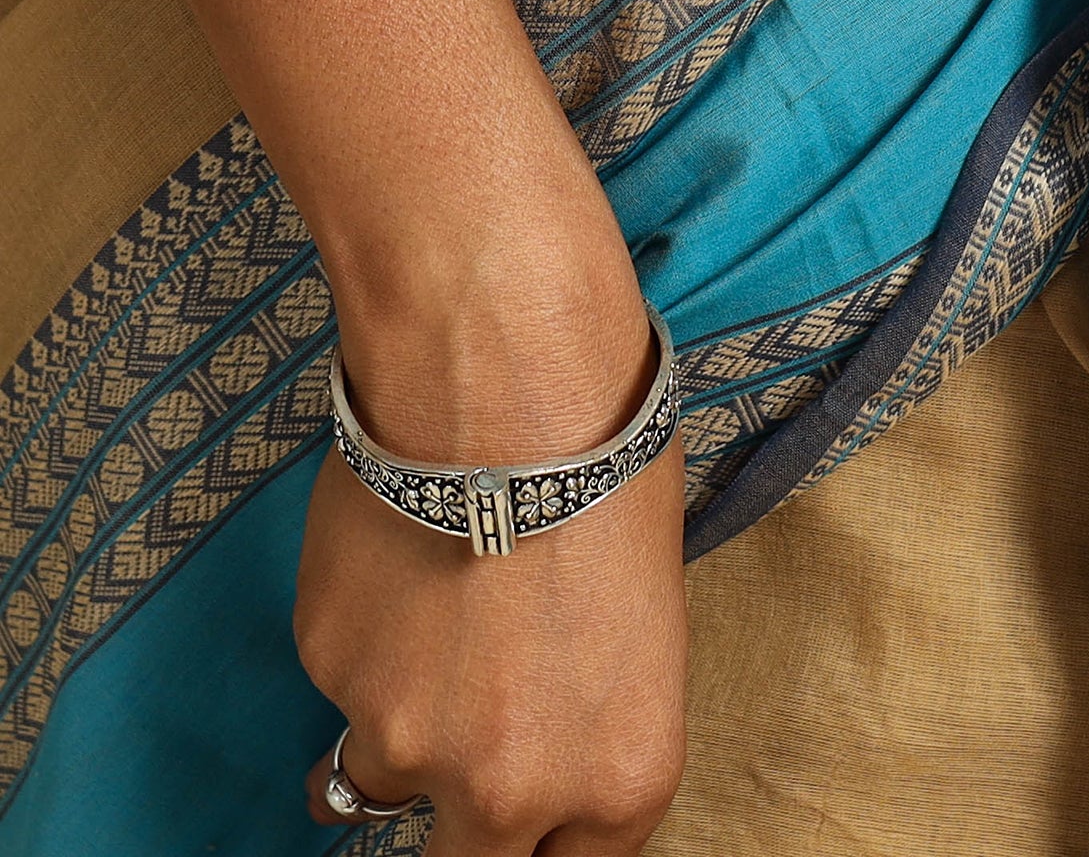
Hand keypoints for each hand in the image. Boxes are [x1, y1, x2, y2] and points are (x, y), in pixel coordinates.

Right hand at [297, 281, 687, 856]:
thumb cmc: (611, 466)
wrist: (508, 382)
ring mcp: (408, 742)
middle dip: (470, 821)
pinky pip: (346, 685)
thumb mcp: (650, 609)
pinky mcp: (331, 676)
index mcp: (619, 778)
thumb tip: (554, 725)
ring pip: (385, 777)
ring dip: (403, 725)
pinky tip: (403, 552)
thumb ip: (593, 709)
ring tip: (431, 622)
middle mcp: (513, 789)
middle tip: (468, 752)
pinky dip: (365, 641)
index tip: (538, 794)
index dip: (555, 826)